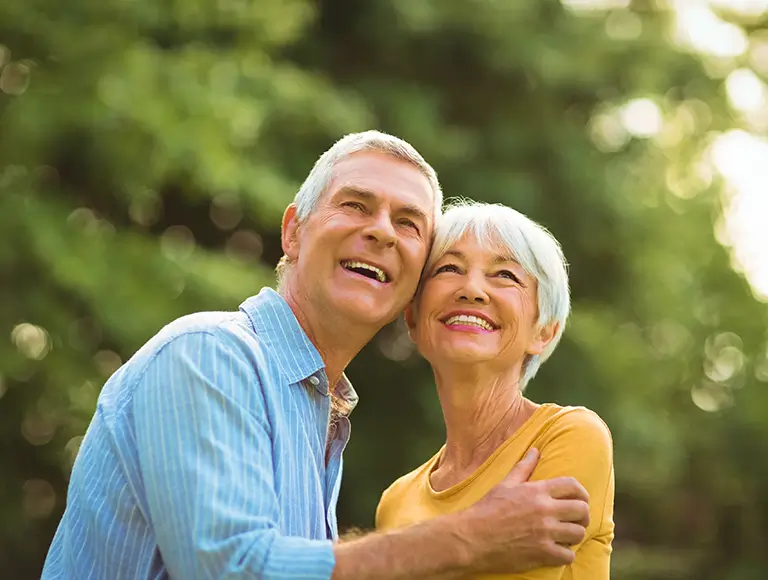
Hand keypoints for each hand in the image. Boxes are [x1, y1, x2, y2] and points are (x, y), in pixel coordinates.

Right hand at [453, 448, 589, 573]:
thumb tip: (535, 450)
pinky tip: (557, 551)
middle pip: (582, 510)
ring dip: (574, 535)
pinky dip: (565, 554)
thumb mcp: (506, 484)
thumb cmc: (487, 508)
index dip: (581, 492)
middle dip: (582, 515)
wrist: (473, 536)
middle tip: (576, 520)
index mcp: (537, 491)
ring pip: (578, 533)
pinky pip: (568, 555)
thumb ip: (524, 467)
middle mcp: (544, 510)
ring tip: (565, 536)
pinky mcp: (542, 553)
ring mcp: (545, 532)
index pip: (572, 485)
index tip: (580, 499)